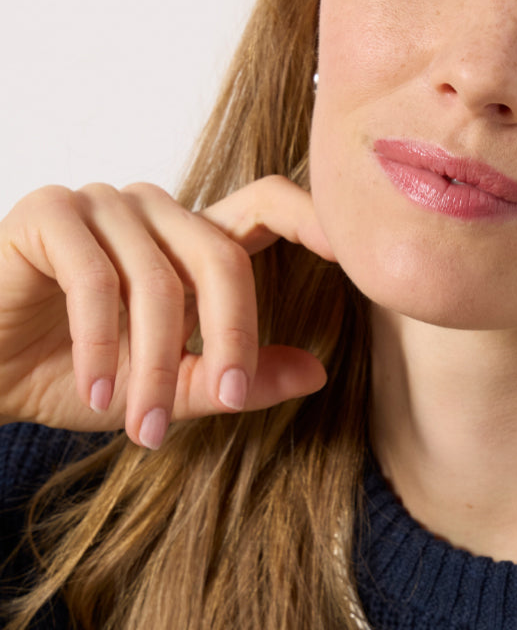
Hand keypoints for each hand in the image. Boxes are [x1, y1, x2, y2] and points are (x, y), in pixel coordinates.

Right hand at [0, 176, 331, 445]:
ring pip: (159, 279)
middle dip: (230, 338)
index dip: (315, 217)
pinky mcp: (49, 212)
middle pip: (224, 256)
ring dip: (155, 363)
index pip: (269, 206)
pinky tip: (98, 391)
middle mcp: (155, 211)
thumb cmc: (74, 375)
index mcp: (192, 241)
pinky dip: (101, 344)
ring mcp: (102, 204)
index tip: (354, 254)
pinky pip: (96, 278)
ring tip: (140, 426)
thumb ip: (234, 379)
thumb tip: (316, 373)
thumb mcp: (167, 391)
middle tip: (224, 400)